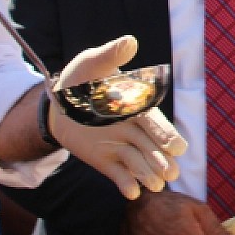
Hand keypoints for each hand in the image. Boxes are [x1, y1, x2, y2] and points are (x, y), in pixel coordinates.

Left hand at [49, 35, 186, 199]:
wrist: (57, 104)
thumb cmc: (80, 79)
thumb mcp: (92, 64)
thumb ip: (110, 56)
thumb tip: (130, 41)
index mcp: (137, 107)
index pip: (155, 122)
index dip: (166, 135)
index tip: (177, 147)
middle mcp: (134, 129)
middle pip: (152, 147)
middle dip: (162, 160)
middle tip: (171, 173)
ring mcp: (121, 147)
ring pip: (139, 163)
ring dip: (148, 175)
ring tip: (154, 186)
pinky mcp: (106, 162)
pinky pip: (119, 175)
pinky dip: (126, 184)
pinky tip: (131, 192)